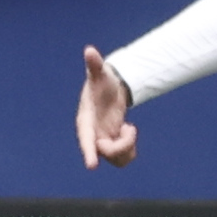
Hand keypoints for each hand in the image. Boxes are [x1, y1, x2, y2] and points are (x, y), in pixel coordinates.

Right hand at [76, 45, 136, 167]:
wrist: (109, 90)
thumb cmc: (102, 81)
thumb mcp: (100, 73)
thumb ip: (94, 64)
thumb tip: (90, 50)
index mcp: (87, 120)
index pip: (86, 139)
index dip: (89, 152)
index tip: (92, 166)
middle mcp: (93, 135)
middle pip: (107, 153)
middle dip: (123, 144)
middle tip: (130, 127)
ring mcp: (102, 142)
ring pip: (116, 160)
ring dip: (128, 147)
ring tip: (129, 128)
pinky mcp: (112, 145)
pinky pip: (122, 159)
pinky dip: (130, 150)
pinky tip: (128, 132)